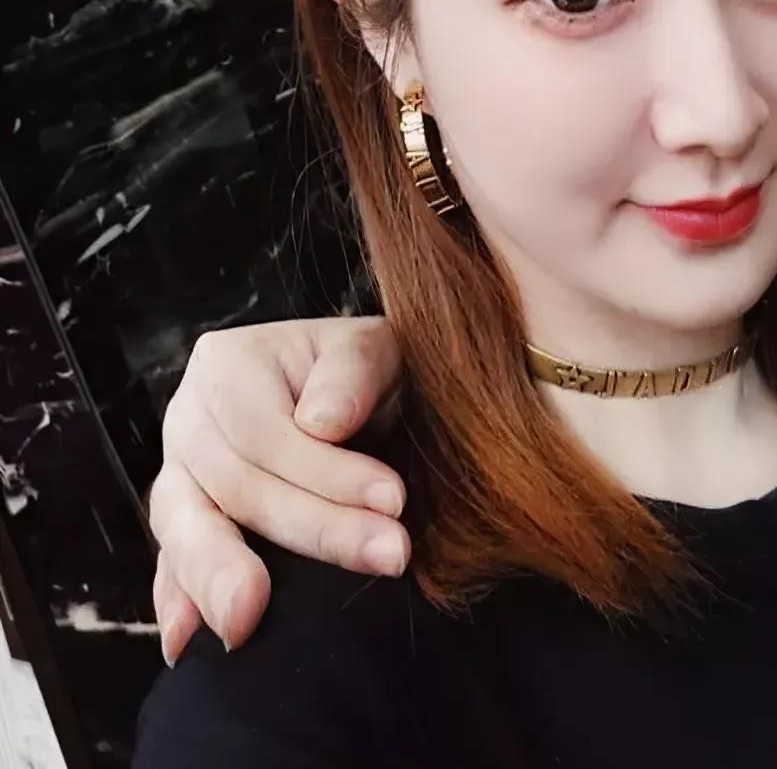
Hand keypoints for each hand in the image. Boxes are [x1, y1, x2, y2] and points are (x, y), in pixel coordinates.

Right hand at [149, 316, 407, 662]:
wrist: (344, 395)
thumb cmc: (356, 372)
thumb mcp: (370, 347)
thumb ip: (353, 372)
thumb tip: (323, 423)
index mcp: (225, 365)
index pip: (267, 432)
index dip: (329, 471)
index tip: (395, 501)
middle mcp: (187, 420)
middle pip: (235, 487)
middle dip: (315, 528)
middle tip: (386, 558)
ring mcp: (177, 478)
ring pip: (186, 532)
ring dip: (220, 580)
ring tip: (246, 623)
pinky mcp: (181, 528)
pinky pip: (170, 568)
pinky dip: (179, 604)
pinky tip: (188, 641)